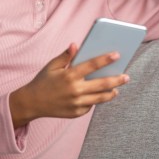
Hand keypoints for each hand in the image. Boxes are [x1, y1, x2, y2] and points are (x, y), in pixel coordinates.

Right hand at [9, 44, 129, 126]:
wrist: (31, 103)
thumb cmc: (42, 81)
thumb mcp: (51, 66)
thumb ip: (65, 56)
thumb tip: (76, 44)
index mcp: (69, 75)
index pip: (92, 65)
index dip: (106, 59)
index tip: (117, 55)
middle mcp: (75, 90)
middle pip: (102, 84)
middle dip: (117, 79)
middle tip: (126, 76)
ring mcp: (76, 103)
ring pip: (100, 98)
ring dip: (111, 93)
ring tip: (117, 89)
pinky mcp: (76, 113)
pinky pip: (90, 106)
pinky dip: (96, 101)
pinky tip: (99, 96)